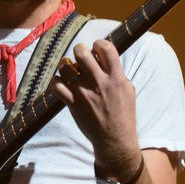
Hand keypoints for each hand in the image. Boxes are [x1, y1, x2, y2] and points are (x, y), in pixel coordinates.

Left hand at [52, 39, 142, 178]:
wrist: (114, 139)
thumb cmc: (123, 114)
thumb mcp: (128, 91)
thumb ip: (117, 73)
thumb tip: (104, 58)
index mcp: (116, 78)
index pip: (106, 48)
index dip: (99, 44)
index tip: (97, 49)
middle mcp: (99, 83)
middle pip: (82, 53)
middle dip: (80, 49)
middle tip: (80, 55)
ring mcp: (84, 93)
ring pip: (65, 66)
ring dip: (66, 64)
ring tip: (70, 69)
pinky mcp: (73, 104)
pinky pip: (56, 85)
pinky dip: (56, 81)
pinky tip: (62, 82)